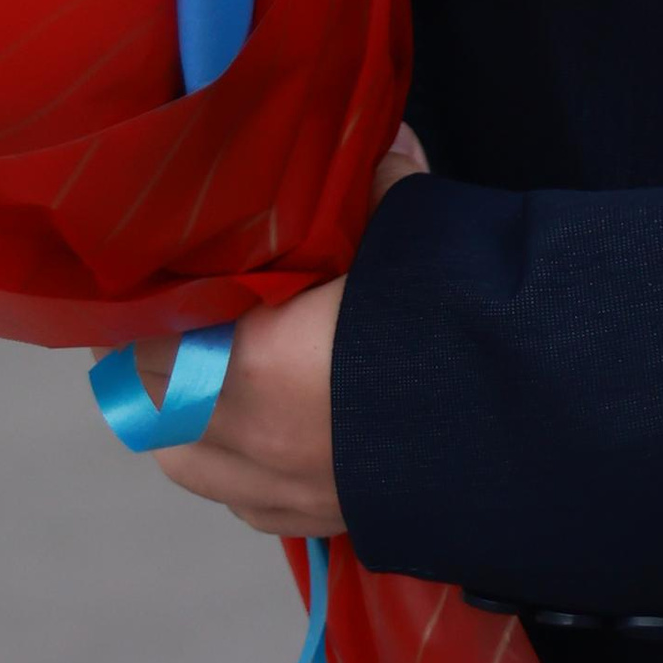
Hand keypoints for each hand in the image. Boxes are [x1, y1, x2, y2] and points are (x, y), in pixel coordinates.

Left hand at [133, 129, 426, 542]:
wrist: (529, 431)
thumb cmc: (450, 328)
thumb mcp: (405, 232)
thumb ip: (371, 186)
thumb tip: (379, 139)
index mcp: (251, 371)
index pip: (139, 337)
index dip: (132, 300)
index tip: (141, 262)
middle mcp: (253, 447)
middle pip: (146, 404)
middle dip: (145, 356)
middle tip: (168, 304)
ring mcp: (285, 497)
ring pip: (188, 461)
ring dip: (182, 414)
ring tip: (201, 359)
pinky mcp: (324, 524)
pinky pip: (247, 497)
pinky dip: (237, 461)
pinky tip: (262, 419)